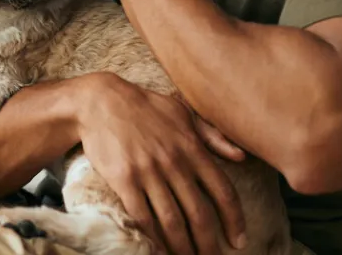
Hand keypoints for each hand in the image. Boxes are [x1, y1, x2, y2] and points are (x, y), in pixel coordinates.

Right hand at [77, 73, 246, 254]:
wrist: (100, 101)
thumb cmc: (145, 107)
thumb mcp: (183, 113)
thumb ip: (213, 136)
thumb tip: (241, 157)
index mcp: (192, 148)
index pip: (223, 191)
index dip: (234, 220)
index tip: (239, 240)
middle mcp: (174, 163)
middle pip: (199, 214)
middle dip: (209, 243)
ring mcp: (149, 172)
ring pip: (172, 221)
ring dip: (183, 247)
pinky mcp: (124, 179)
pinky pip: (142, 216)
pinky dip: (153, 238)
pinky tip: (159, 251)